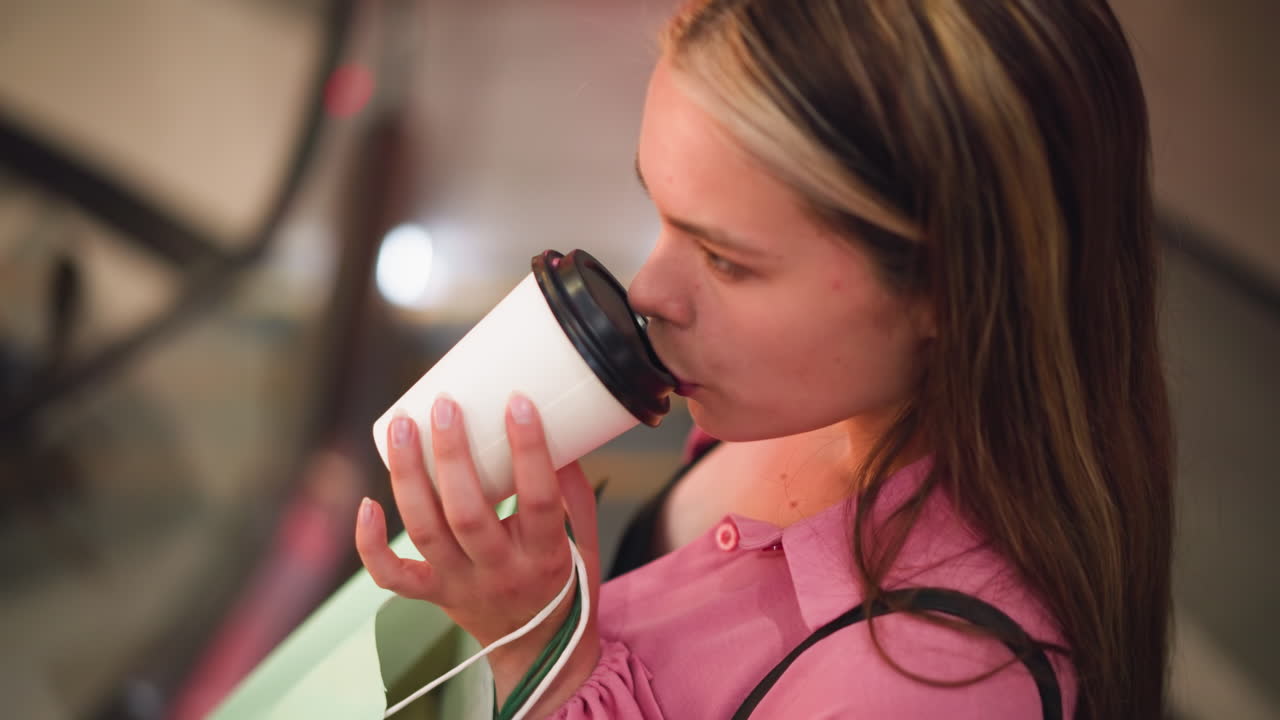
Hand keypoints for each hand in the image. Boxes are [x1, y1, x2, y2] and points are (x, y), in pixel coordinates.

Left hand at [355, 393, 602, 713]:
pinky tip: (367, 502)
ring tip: (402, 427)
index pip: (537, 499)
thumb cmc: (567, 584)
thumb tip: (558, 429)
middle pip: (467, 513)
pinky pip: (392, 575)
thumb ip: (573, 488)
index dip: (528, 450)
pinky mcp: (435, 593)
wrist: (542, 652)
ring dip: (408, 476)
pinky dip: (370, 544)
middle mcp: (501, 573)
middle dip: (451, 455)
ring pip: (425, 530)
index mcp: (546, 557)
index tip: (517, 403)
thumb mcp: (587, 538)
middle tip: (445, 406)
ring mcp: (462, 585)